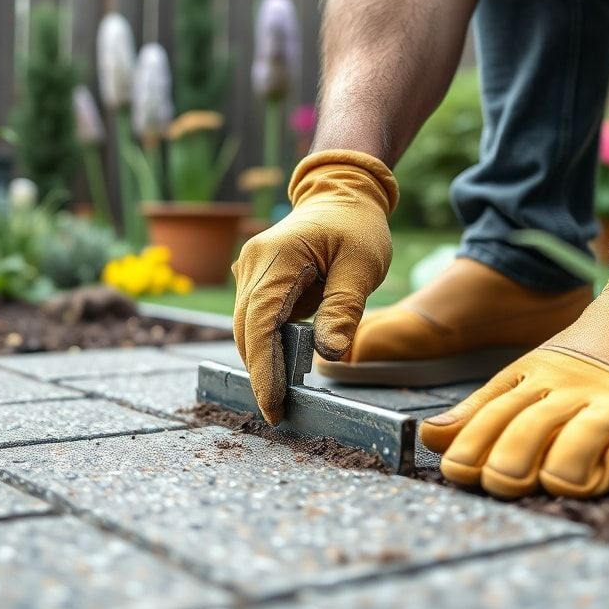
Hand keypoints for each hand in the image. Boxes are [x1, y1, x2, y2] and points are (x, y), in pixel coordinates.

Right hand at [232, 149, 397, 423]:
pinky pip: (255, 320)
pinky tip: (280, 371)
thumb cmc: (357, 228)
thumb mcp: (362, 267)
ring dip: (260, 362)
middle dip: (259, 374)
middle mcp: (253, 264)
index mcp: (278, 258)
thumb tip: (329, 356)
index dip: (263, 369)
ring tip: (280, 400)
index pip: (262, 323)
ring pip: (246, 328)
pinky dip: (264, 346)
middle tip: (279, 414)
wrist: (342, 194)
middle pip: (246, 330)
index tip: (272, 406)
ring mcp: (249, 271)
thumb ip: (343, 309)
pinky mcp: (256, 279)